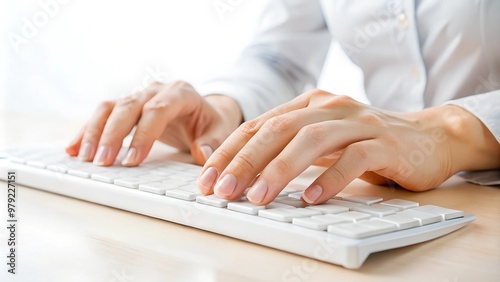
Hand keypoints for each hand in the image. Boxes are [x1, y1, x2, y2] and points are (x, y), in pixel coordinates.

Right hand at [66, 81, 242, 165]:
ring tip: (83, 157)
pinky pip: (102, 114)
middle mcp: (156, 90)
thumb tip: (202, 153)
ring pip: (110, 107)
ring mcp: (139, 96)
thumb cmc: (211, 122)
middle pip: (129, 107)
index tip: (132, 160)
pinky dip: (88, 130)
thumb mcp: (220, 130)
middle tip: (102, 162)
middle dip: (113, 135)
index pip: (158, 110)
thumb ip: (213, 141)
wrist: (204, 111)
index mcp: (181, 93)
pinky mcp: (126, 105)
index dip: (143, 135)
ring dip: (95, 132)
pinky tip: (74, 148)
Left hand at [197, 89, 499, 204]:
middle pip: (279, 130)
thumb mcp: (323, 139)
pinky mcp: (384, 143)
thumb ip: (291, 147)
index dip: (230, 151)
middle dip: (246, 161)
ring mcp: (358, 122)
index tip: (208, 178)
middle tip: (224, 189)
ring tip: (258, 197)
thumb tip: (244, 173)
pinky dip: (330, 178)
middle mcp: (330, 107)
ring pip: (312, 141)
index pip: (260, 125)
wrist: (429, 136)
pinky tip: (312, 198)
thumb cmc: (366, 142)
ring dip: (281, 170)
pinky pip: (353, 158)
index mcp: (309, 104)